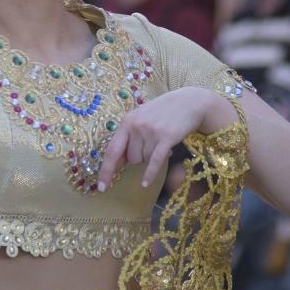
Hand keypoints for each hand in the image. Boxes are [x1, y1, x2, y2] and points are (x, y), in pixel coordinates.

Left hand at [96, 87, 221, 191]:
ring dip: (152, 158)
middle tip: (151, 147)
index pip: (111, 151)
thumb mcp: (141, 120)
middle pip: (131, 159)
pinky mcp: (166, 137)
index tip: (100, 187)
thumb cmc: (163, 113)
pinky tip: (145, 183)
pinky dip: (149, 174)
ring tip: (161, 144)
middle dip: (139, 159)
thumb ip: (128, 138)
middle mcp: (135, 126)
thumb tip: (116, 164)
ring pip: (144, 160)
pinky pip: (154, 161)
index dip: (106, 171)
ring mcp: (150, 131)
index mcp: (126, 122)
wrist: (189, 102)